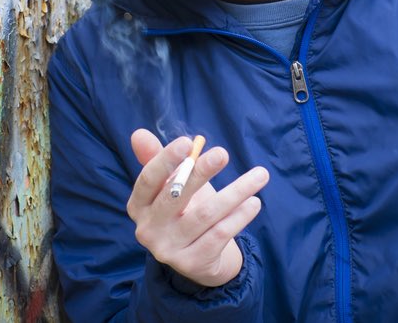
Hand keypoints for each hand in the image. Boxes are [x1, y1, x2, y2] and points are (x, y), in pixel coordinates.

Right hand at [127, 128, 269, 286]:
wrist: (197, 257)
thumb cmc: (183, 209)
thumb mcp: (171, 185)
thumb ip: (156, 159)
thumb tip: (139, 134)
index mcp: (138, 205)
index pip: (148, 180)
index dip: (165, 160)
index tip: (188, 142)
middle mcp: (148, 229)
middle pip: (175, 196)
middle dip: (200, 172)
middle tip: (223, 153)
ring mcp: (168, 249)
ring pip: (205, 215)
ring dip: (234, 192)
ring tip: (259, 175)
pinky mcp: (192, 263)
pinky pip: (219, 234)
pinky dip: (239, 217)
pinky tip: (254, 202)